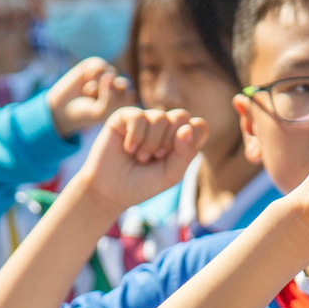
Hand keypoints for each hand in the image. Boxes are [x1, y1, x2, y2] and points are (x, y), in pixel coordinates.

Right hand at [47, 57, 130, 138]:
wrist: (64, 106)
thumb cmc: (85, 113)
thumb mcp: (100, 113)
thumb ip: (110, 98)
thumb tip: (109, 75)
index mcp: (125, 100)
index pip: (129, 97)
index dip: (113, 103)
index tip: (101, 109)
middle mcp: (118, 86)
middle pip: (123, 84)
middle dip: (107, 93)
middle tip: (94, 100)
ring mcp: (108, 74)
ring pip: (111, 73)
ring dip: (97, 84)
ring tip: (88, 92)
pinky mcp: (96, 64)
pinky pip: (99, 65)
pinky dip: (91, 74)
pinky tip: (85, 79)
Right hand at [76, 108, 204, 210]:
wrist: (109, 191)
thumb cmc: (142, 184)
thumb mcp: (171, 175)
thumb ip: (186, 153)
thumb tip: (188, 127)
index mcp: (179, 139)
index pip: (199, 126)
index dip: (191, 139)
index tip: (175, 157)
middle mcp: (164, 126)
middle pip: (181, 116)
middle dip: (170, 141)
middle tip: (157, 157)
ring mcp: (145, 120)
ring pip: (160, 117)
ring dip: (151, 143)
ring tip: (141, 158)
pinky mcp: (124, 117)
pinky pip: (139, 117)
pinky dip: (136, 137)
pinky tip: (128, 149)